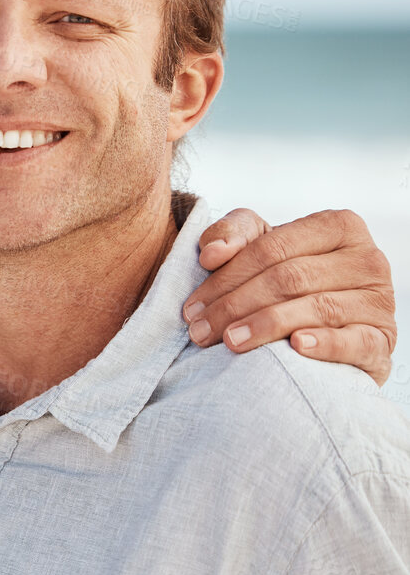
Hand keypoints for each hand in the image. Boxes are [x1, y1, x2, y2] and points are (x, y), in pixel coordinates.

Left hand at [183, 207, 395, 383]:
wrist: (329, 331)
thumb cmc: (287, 281)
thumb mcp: (260, 246)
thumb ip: (234, 233)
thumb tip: (211, 252)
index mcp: (339, 226)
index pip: (272, 248)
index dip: (226, 276)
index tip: (191, 305)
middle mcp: (367, 259)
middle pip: (289, 278)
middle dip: (235, 305)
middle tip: (200, 331)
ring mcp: (380, 300)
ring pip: (316, 307)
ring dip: (265, 327)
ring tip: (228, 342)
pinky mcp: (383, 340)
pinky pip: (355, 341)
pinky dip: (325, 343)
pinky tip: (296, 347)